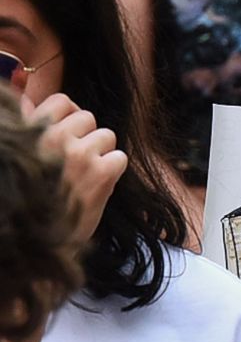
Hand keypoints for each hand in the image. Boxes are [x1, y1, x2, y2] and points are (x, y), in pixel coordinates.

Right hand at [21, 93, 127, 242]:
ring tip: (85, 175)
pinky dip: (113, 171)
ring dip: (101, 153)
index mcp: (30, 132)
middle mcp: (51, 139)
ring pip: (107, 135)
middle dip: (86, 137)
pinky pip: (119, 157)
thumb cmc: (29, 197)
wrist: (34, 242)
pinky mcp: (100, 173)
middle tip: (76, 162)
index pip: (62, 102)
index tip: (66, 136)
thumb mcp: (20, 157)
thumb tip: (26, 99)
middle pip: (88, 117)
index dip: (69, 118)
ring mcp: (77, 155)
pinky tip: (97, 186)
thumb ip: (28, 129)